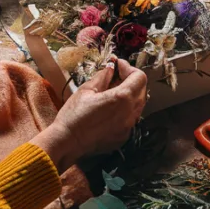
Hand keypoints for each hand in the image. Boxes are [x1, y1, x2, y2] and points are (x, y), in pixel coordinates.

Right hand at [33, 59, 147, 171]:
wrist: (67, 143)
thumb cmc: (74, 115)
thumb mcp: (86, 90)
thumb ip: (102, 77)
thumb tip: (111, 68)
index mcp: (122, 98)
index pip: (139, 77)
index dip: (129, 68)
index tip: (118, 66)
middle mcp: (130, 113)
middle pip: (142, 90)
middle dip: (130, 81)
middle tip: (115, 77)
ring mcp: (129, 126)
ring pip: (138, 105)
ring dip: (129, 96)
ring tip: (111, 93)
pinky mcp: (124, 136)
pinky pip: (130, 119)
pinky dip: (124, 111)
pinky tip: (109, 110)